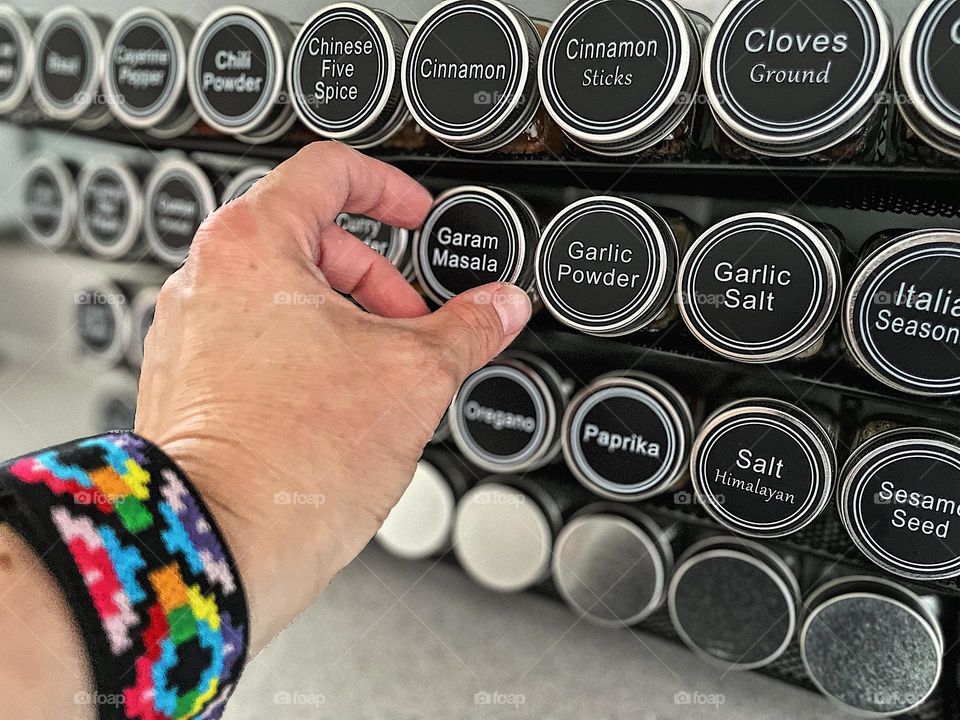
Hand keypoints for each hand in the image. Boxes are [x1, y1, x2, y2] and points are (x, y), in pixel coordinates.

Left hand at [135, 142, 530, 651]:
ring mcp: (188, 334)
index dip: (389, 188)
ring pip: (284, 297)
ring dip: (344, 323)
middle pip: (310, 240)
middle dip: (377, 279)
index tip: (417, 217)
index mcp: (252, 244)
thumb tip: (503, 306)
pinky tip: (338, 407)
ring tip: (379, 376)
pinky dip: (305, 357)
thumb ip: (468, 327)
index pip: (328, 170)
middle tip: (413, 326)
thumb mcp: (414, 377)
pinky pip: (256, 344)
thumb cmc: (292, 457)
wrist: (220, 545)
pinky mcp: (185, 386)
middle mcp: (204, 279)